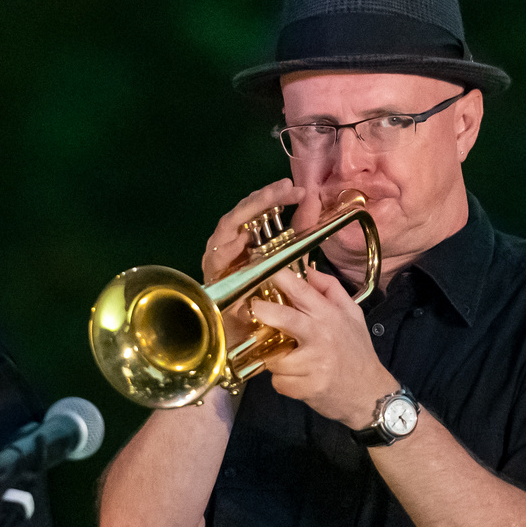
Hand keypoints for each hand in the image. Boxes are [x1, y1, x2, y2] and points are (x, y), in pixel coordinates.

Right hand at [202, 180, 320, 346]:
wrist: (251, 339)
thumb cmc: (266, 298)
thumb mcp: (290, 258)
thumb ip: (300, 230)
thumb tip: (312, 199)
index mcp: (247, 237)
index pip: (257, 209)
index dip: (275, 196)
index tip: (298, 191)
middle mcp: (231, 243)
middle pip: (242, 213)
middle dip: (262, 198)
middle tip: (283, 187)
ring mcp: (219, 258)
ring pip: (227, 227)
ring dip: (246, 213)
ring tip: (266, 201)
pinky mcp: (212, 276)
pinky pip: (217, 257)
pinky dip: (228, 246)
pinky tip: (242, 238)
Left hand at [249, 267, 395, 425]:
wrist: (369, 393)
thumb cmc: (357, 352)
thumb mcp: (353, 315)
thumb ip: (331, 289)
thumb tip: (307, 271)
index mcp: (330, 316)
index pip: (302, 291)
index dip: (279, 278)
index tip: (262, 271)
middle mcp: (321, 337)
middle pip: (283, 317)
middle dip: (263, 311)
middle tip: (255, 309)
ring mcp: (314, 364)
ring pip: (274, 358)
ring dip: (276, 361)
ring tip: (291, 362)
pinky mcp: (307, 387)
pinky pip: (279, 382)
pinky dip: (283, 382)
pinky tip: (297, 380)